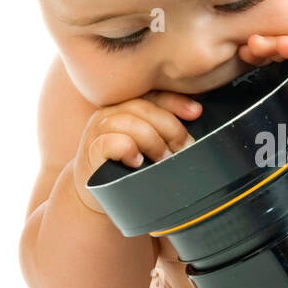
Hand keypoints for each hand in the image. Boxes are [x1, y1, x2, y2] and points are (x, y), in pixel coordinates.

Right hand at [73, 91, 201, 212]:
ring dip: (153, 141)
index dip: (176, 101)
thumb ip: (164, 131)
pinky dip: (127, 149)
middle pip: (143, 107)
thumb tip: (196, 127)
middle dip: (170, 128)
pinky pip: (110, 142)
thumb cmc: (127, 166)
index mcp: (125, 106)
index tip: (196, 112)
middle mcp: (109, 113)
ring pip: (128, 122)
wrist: (95, 193)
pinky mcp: (91, 152)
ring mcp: (97, 131)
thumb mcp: (148, 144)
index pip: (152, 94)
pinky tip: (137, 162)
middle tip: (184, 148)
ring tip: (163, 159)